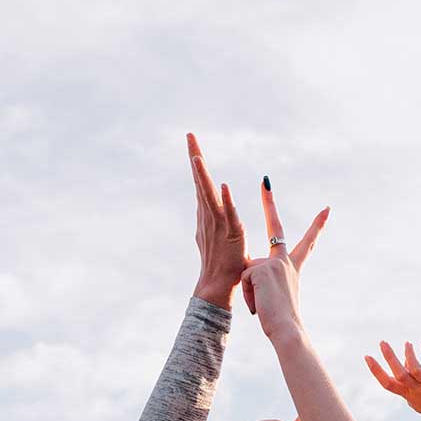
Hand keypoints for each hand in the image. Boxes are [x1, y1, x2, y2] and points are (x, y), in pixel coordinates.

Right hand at [188, 134, 248, 309]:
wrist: (217, 286)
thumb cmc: (220, 263)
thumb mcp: (215, 235)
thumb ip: (211, 220)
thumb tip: (207, 207)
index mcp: (206, 214)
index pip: (201, 182)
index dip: (197, 162)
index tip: (193, 141)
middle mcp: (208, 216)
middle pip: (200, 181)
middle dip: (195, 157)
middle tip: (190, 135)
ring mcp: (217, 225)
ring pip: (208, 195)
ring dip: (203, 176)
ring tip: (197, 157)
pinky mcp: (230, 234)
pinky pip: (227, 214)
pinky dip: (225, 200)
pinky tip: (223, 186)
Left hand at [240, 179, 328, 343]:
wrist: (286, 328)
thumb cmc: (280, 319)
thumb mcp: (274, 296)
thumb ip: (265, 279)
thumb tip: (253, 274)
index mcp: (291, 267)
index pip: (307, 243)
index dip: (317, 226)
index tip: (327, 209)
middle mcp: (285, 261)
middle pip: (276, 228)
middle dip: (270, 203)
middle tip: (265, 182)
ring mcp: (274, 263)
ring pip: (250, 271)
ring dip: (251, 292)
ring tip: (263, 305)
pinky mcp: (262, 269)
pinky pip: (245, 280)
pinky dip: (248, 296)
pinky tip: (258, 304)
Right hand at [366, 340, 420, 420]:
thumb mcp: (416, 400)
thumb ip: (407, 386)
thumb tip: (403, 366)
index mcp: (408, 394)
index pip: (387, 383)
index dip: (376, 370)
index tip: (367, 356)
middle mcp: (417, 388)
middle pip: (398, 374)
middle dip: (388, 357)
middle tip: (382, 342)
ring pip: (414, 369)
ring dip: (408, 354)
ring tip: (408, 343)